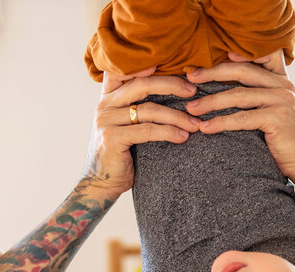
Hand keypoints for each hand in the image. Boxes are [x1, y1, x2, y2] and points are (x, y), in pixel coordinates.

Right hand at [84, 68, 202, 196]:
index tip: (173, 65)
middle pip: (142, 84)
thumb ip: (136, 108)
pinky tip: (183, 137)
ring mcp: (106, 121)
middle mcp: (104, 105)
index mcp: (107, 98)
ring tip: (195, 124)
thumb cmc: (119, 155)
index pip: (124, 70)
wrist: (99, 185)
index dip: (146, 63)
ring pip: (149, 110)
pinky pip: (147, 131)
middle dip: (171, 85)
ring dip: (177, 116)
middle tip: (194, 92)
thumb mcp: (124, 126)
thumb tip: (173, 93)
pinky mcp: (112, 138)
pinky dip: (169, 132)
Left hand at [184, 57, 294, 193]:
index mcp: (281, 80)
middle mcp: (283, 86)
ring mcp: (281, 100)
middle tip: (190, 78)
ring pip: (238, 95)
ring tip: (191, 108)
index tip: (214, 56)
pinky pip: (242, 118)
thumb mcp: (275, 110)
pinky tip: (205, 128)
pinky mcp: (277, 118)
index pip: (263, 55)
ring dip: (211, 102)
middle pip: (243, 71)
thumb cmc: (284, 138)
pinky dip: (221, 123)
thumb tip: (225, 90)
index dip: (240, 52)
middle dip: (213, 73)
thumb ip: (259, 96)